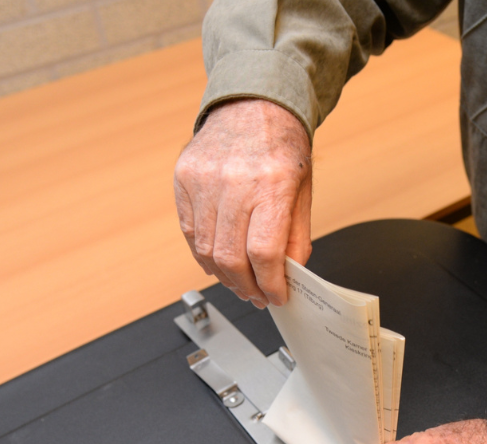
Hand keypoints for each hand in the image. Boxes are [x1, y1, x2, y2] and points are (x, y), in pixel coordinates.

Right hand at [174, 99, 312, 307]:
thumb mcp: (303, 190)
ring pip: (206, 249)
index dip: (270, 283)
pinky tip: (218, 262)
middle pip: (231, 256)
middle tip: (257, 296)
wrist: (252, 103)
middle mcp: (234, 180)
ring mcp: (203, 179)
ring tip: (239, 283)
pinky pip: (189, 231)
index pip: (264, 252)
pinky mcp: (184, 178)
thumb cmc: (281, 145)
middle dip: (246, 287)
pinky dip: (204, 254)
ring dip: (224, 276)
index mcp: (272, 183)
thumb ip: (297, 236)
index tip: (277, 296)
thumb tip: (288, 276)